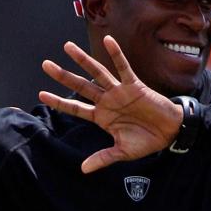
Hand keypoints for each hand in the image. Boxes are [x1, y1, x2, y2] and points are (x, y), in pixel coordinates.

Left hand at [39, 36, 183, 173]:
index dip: (59, 102)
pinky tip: (108, 41)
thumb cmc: (146, 141)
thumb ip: (103, 158)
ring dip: (83, 60)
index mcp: (101, 117)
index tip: (41, 94)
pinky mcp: (133, 85)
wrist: (168, 132)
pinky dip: (116, 55)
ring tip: (67, 47)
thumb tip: (84, 169)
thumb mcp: (122, 152)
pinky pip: (123, 68)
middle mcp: (107, 101)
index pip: (76, 108)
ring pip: (97, 73)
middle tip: (45, 65)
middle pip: (80, 86)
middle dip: (63, 76)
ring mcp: (119, 91)